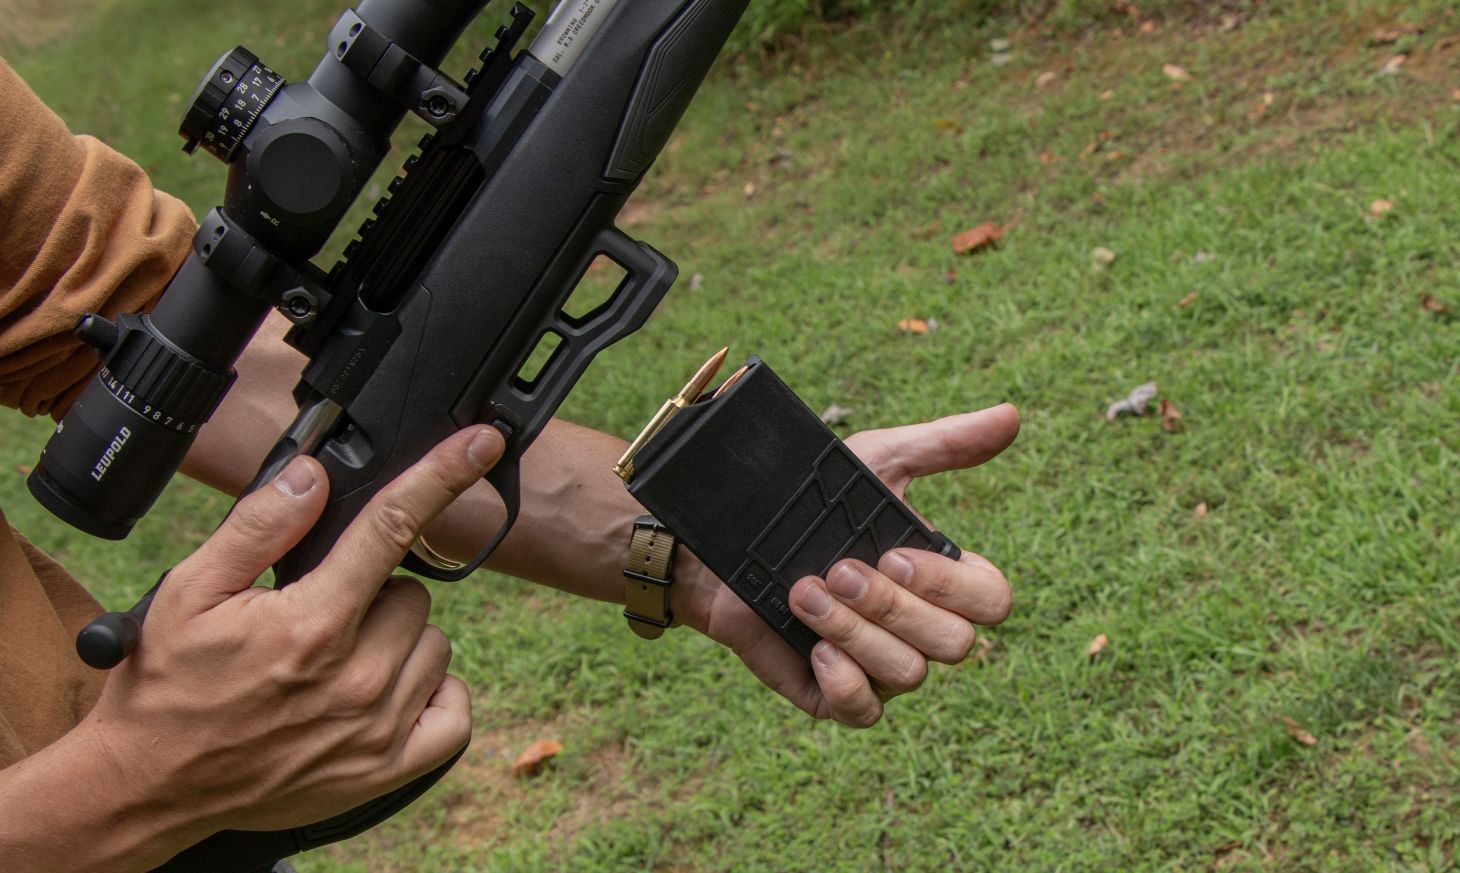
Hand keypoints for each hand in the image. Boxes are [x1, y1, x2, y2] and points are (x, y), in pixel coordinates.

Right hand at [79, 426, 503, 854]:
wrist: (149, 785)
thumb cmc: (167, 687)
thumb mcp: (190, 592)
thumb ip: (259, 526)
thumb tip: (314, 475)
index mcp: (314, 623)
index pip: (393, 527)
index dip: (442, 474)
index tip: (481, 444)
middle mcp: (358, 677)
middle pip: (415, 594)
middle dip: (375, 593)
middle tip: (322, 617)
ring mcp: (379, 728)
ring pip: (435, 646)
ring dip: (399, 644)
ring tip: (337, 663)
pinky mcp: (390, 770)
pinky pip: (454, 711)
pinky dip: (430, 696)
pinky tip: (383, 695)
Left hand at [681, 403, 1018, 727]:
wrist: (720, 544)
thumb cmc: (805, 503)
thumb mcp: (872, 463)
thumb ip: (941, 445)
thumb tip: (1010, 416)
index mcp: (940, 580)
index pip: (990, 601)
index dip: (952, 586)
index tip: (894, 554)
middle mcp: (920, 629)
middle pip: (953, 643)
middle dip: (893, 606)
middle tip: (838, 570)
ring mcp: (880, 667)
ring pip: (908, 674)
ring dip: (855, 632)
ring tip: (804, 594)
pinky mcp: (834, 696)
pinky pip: (865, 713)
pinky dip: (846, 684)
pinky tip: (816, 649)